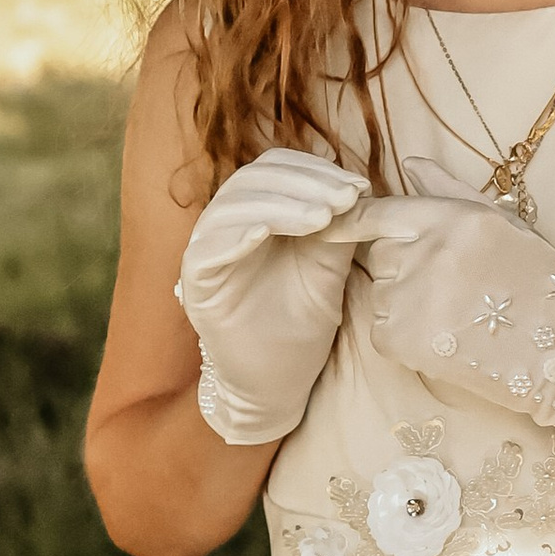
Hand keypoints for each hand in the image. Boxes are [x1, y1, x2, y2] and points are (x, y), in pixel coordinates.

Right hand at [175, 147, 370, 445]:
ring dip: (279, 204)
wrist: (278, 385)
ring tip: (322, 217)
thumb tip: (357, 189)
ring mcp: (208, 251)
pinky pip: (209, 245)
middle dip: (304, 184)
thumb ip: (336, 229)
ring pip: (232, 205)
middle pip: (255, 179)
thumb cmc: (301, 328)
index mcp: (259, 215)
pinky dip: (238, 232)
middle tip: (344, 199)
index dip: (316, 171)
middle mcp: (229, 225)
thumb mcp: (328, 269)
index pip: (277, 170)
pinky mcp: (196, 280)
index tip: (358, 187)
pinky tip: (269, 232)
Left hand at [357, 190, 554, 453]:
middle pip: (380, 252)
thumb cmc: (539, 283)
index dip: (353, 218)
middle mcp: (427, 252)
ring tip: (455, 314)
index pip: (378, 211)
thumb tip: (409, 162)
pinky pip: (382, 328)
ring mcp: (411, 297)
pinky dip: (403, 336)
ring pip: (381, 291)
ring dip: (404, 301)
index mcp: (452, 218)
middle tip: (450, 285)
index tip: (332, 223)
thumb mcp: (504, 224)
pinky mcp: (400, 339)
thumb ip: (449, 192)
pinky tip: (445, 339)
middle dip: (403, 264)